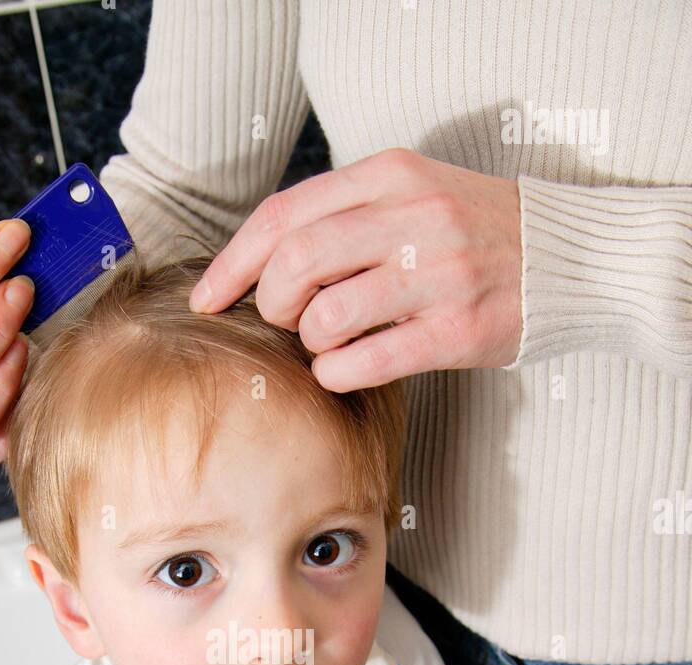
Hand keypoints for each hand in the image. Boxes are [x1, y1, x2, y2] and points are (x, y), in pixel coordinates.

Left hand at [189, 147, 522, 388]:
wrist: (572, 260)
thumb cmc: (476, 234)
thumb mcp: (413, 196)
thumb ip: (346, 215)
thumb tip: (263, 265)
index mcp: (392, 175)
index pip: (285, 215)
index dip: (234, 263)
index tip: (209, 297)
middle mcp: (413, 217)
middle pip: (296, 263)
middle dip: (271, 303)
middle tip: (285, 321)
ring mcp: (438, 274)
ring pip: (326, 317)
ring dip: (309, 342)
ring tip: (327, 343)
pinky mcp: (456, 331)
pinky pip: (366, 361)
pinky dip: (337, 373)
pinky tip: (345, 369)